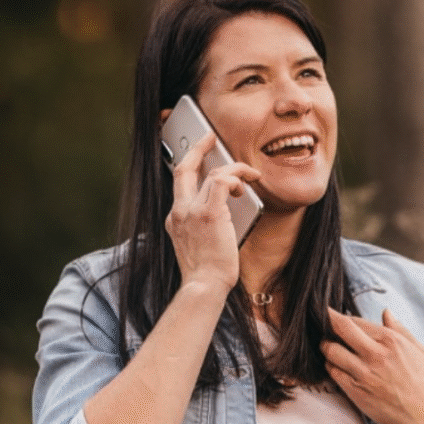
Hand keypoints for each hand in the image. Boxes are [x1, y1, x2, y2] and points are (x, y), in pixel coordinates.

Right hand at [165, 131, 260, 296]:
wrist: (203, 286)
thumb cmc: (206, 275)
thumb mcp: (198, 246)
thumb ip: (205, 225)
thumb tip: (229, 208)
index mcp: (175, 220)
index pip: (180, 186)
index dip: (191, 168)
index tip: (199, 158)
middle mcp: (179, 212)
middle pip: (183, 168)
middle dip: (197, 148)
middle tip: (209, 137)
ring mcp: (191, 211)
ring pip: (211, 173)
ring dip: (234, 170)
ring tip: (249, 175)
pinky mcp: (209, 213)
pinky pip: (223, 181)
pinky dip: (236, 177)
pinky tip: (245, 185)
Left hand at [321, 307, 423, 423]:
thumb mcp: (420, 351)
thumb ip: (400, 330)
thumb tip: (386, 312)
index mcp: (391, 341)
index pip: (356, 321)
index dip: (342, 317)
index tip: (335, 317)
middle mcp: (375, 354)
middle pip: (340, 328)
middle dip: (327, 322)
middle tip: (322, 323)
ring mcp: (363, 373)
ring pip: (331, 351)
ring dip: (326, 346)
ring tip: (328, 347)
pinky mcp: (355, 391)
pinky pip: (333, 372)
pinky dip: (330, 366)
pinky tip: (335, 366)